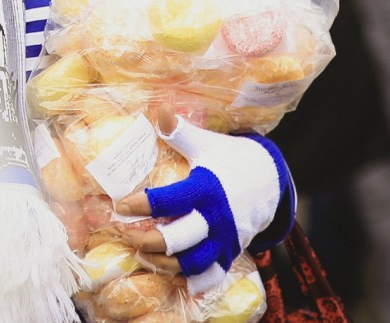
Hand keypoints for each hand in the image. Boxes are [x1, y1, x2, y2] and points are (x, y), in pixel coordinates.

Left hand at [113, 112, 291, 294]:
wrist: (268, 180)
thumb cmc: (229, 159)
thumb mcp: (207, 144)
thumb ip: (180, 132)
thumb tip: (160, 109)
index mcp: (207, 189)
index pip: (170, 200)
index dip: (143, 204)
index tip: (120, 206)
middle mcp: (217, 218)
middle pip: (179, 239)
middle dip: (148, 240)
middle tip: (126, 234)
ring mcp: (225, 240)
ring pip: (192, 263)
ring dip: (164, 263)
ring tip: (142, 254)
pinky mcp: (231, 253)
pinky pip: (210, 276)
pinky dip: (190, 280)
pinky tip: (169, 273)